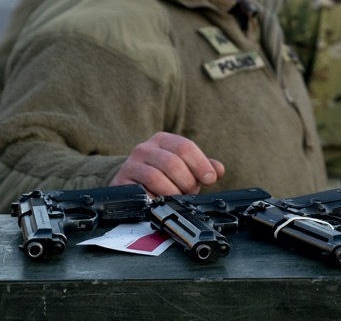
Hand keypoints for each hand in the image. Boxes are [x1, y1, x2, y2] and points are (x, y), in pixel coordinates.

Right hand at [109, 131, 225, 196]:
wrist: (131, 181)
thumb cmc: (163, 173)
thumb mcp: (184, 166)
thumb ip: (203, 166)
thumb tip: (219, 170)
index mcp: (162, 140)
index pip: (185, 147)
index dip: (200, 164)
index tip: (210, 179)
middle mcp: (145, 148)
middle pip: (172, 163)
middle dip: (187, 181)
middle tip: (192, 191)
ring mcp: (131, 164)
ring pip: (156, 178)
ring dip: (172, 192)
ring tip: (178, 197)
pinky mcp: (121, 182)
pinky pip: (141, 192)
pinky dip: (155, 199)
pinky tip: (161, 201)